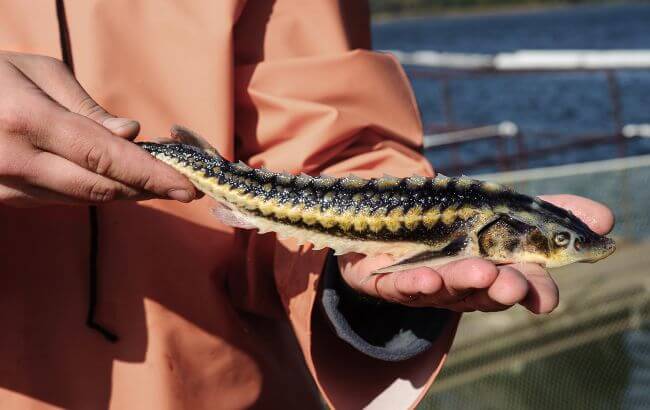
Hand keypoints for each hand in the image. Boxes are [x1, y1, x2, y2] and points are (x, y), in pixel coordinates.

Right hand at [0, 51, 196, 206]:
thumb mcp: (38, 72)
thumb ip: (87, 108)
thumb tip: (130, 135)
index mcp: (29, 121)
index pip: (105, 158)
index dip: (151, 176)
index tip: (188, 187)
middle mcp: (17, 161)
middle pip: (101, 190)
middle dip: (147, 190)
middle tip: (183, 187)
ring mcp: (7, 188)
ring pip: (83, 200)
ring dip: (125, 192)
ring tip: (155, 180)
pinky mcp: (4, 201)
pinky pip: (61, 200)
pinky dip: (93, 191)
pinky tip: (112, 180)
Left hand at [339, 195, 613, 313]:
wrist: (394, 225)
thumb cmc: (459, 225)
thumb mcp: (506, 210)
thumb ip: (552, 212)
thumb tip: (605, 219)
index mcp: (497, 270)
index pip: (524, 285)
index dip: (535, 292)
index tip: (546, 298)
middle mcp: (465, 284)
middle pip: (485, 291)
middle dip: (500, 288)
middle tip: (510, 282)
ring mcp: (427, 285)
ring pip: (445, 288)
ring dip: (461, 282)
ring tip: (476, 272)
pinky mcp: (390, 282)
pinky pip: (401, 287)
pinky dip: (413, 284)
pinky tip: (424, 277)